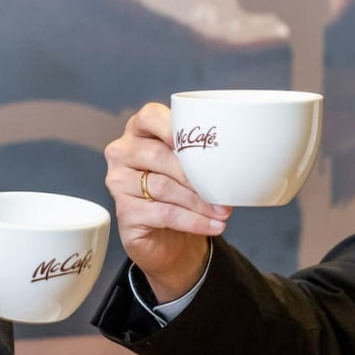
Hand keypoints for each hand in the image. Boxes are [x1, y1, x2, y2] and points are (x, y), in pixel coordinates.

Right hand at [104, 102, 229, 301]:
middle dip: (195, 175)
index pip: (150, 116)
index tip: (200, 140)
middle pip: (159, 155)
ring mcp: (119, 182)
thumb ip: (201, 154)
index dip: (173, 126)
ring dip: (199, 202)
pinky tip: (212, 225)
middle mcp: (123, 153)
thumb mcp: (191, 167)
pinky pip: (164, 213)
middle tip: (223, 191)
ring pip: (164, 187)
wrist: (169, 238)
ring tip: (223, 212)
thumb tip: (235, 157)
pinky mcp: (124, 212)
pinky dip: (193, 221)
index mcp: (139, 131)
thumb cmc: (182, 193)